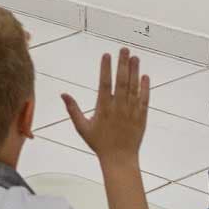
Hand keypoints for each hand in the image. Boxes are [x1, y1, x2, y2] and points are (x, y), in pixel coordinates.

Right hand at [62, 48, 149, 166]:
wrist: (119, 159)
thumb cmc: (99, 143)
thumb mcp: (82, 127)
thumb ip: (73, 109)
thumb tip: (63, 94)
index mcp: (103, 108)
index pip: (104, 83)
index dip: (106, 68)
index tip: (106, 55)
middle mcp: (118, 107)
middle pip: (121, 81)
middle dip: (122, 64)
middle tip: (124, 49)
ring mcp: (131, 111)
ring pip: (133, 87)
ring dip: (135, 71)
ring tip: (135, 57)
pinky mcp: (141, 116)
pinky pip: (144, 99)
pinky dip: (145, 87)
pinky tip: (145, 76)